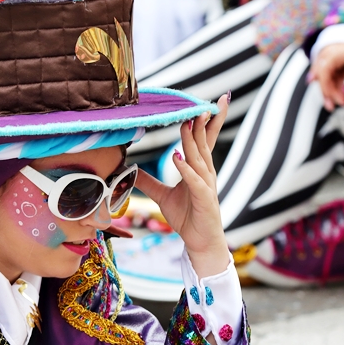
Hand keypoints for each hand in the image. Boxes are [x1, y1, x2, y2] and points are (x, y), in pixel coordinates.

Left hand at [135, 96, 229, 277]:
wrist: (200, 242)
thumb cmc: (188, 217)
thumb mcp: (163, 196)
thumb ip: (150, 182)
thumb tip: (132, 170)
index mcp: (199, 169)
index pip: (204, 140)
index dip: (209, 122)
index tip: (211, 102)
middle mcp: (205, 174)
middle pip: (204, 143)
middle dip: (203, 123)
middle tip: (201, 103)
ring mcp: (206, 186)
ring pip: (199, 158)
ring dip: (193, 141)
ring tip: (188, 122)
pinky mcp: (204, 199)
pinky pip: (195, 181)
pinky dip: (186, 169)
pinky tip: (177, 157)